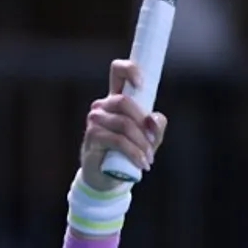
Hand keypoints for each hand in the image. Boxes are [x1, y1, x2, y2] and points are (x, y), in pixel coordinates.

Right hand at [80, 60, 166, 191]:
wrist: (109, 178)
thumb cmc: (130, 153)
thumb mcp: (149, 139)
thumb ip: (156, 127)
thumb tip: (152, 119)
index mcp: (118, 100)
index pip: (118, 72)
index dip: (129, 70)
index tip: (141, 83)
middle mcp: (103, 106)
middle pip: (124, 101)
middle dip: (143, 123)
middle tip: (152, 142)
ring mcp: (95, 120)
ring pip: (124, 123)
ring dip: (141, 143)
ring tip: (148, 159)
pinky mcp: (92, 136)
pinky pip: (118, 140)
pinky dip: (134, 153)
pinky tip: (141, 164)